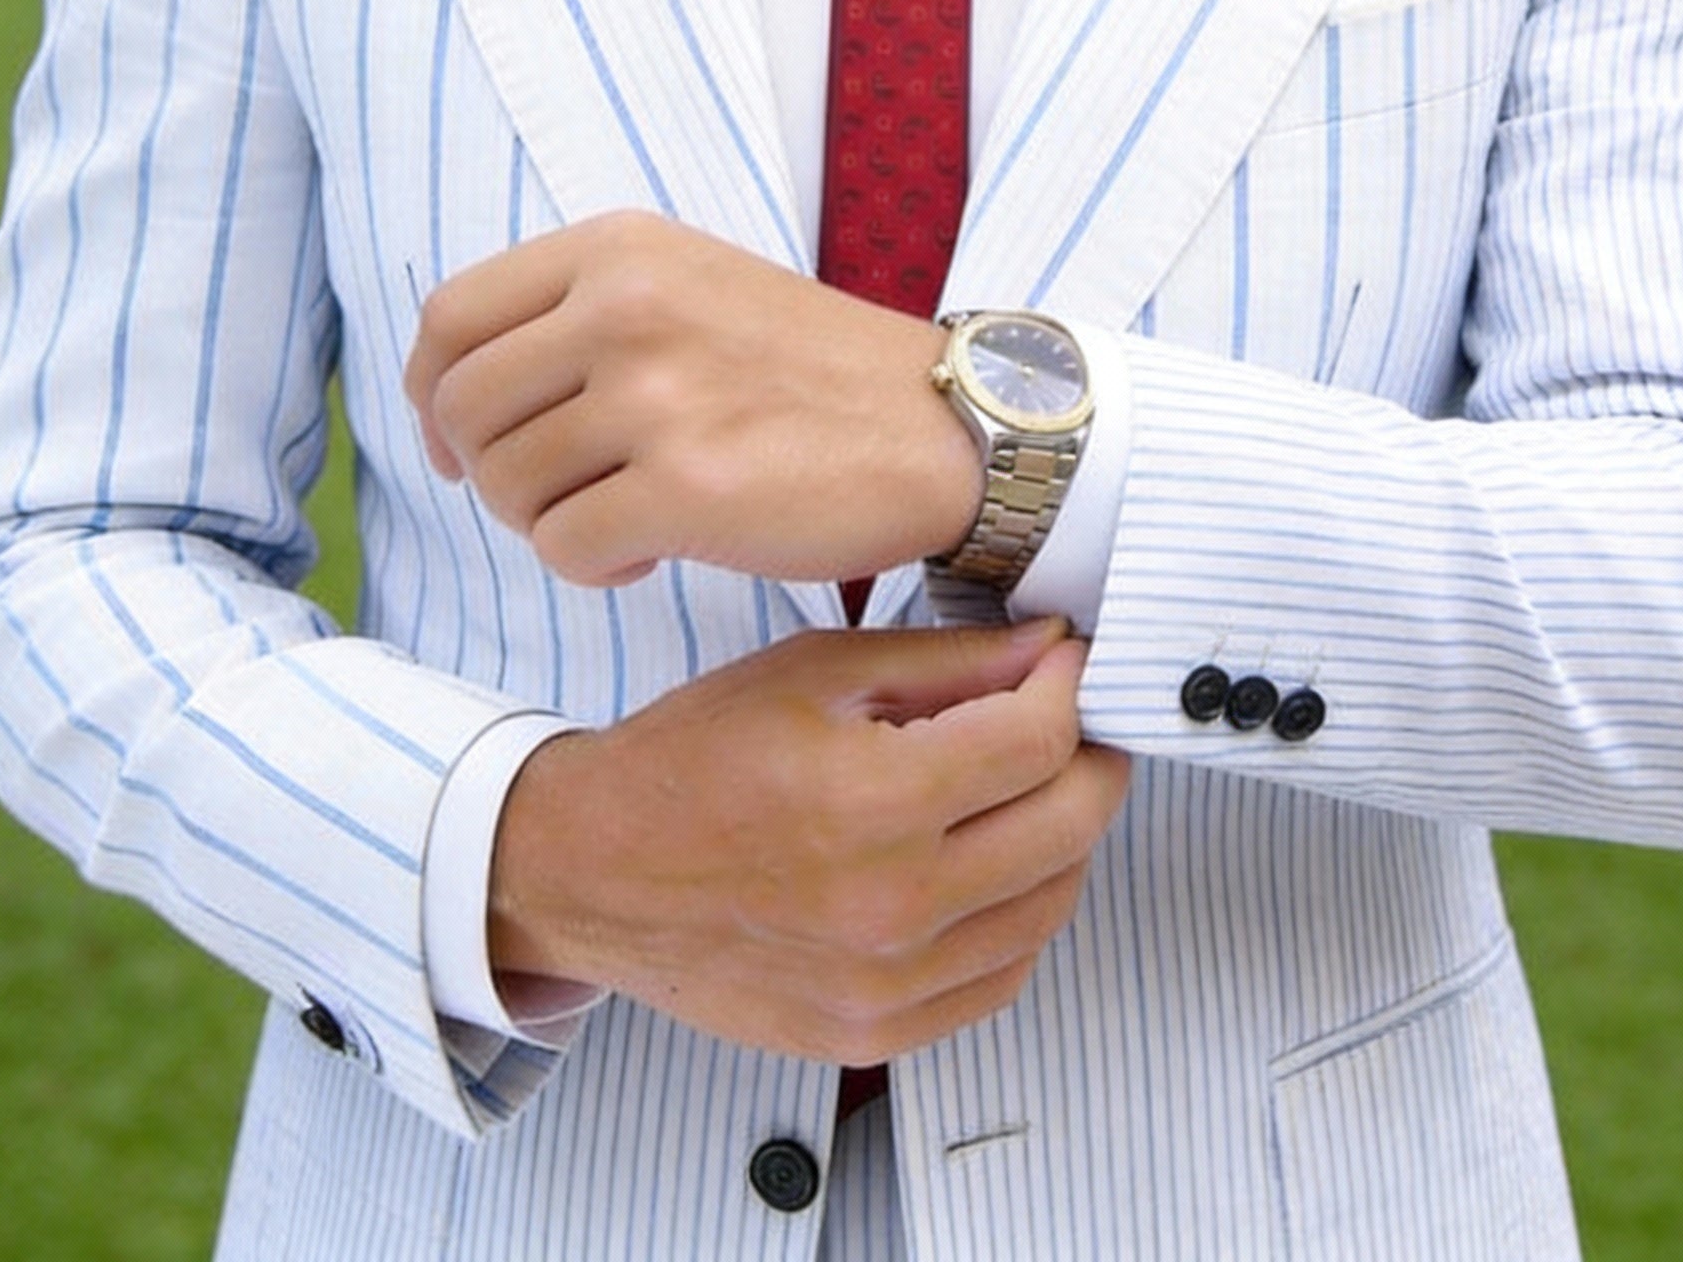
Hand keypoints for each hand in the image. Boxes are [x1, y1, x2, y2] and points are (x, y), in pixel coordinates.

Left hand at [403, 210, 982, 584]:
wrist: (944, 426)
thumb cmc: (810, 372)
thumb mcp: (691, 284)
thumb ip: (579, 312)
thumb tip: (454, 397)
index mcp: (620, 250)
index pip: (451, 317)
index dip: (431, 395)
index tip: (456, 442)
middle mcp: (626, 306)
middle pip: (464, 409)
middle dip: (490, 474)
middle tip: (556, 497)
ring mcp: (655, 394)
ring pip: (506, 487)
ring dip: (549, 524)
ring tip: (624, 518)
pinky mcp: (687, 486)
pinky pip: (564, 548)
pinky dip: (593, 567)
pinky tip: (651, 553)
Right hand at [488, 620, 1131, 1066]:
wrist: (591, 871)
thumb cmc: (692, 756)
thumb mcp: (814, 673)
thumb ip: (945, 663)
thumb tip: (1048, 646)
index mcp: (871, 801)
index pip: (1039, 742)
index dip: (1071, 686)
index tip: (1067, 659)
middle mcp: (890, 908)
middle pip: (1070, 826)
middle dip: (1091, 757)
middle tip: (1072, 719)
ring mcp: (886, 987)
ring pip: (1051, 906)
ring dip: (1064, 835)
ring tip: (1029, 785)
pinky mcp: (874, 1036)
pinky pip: (1002, 977)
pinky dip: (1019, 913)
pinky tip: (990, 863)